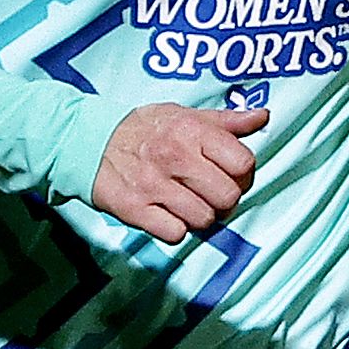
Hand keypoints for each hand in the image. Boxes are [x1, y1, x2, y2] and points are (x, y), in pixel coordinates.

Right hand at [88, 101, 267, 243]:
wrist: (87, 141)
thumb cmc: (142, 129)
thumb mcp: (183, 114)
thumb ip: (225, 120)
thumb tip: (262, 117)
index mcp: (191, 131)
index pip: (243, 163)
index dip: (243, 174)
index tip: (230, 174)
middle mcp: (175, 157)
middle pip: (228, 196)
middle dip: (223, 199)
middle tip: (210, 194)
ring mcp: (154, 185)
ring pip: (204, 219)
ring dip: (200, 216)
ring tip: (187, 204)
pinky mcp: (135, 209)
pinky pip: (175, 234)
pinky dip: (174, 229)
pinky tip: (167, 214)